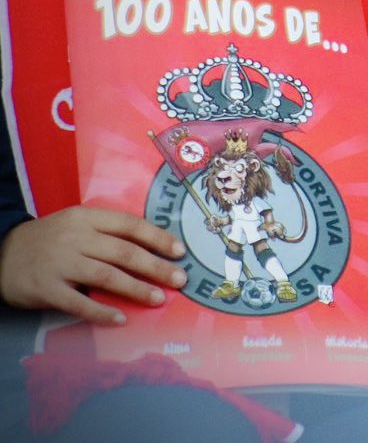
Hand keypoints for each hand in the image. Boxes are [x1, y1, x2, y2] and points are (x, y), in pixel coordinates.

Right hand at [0, 206, 186, 324]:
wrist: (2, 253)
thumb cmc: (51, 239)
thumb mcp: (78, 224)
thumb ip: (108, 234)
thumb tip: (152, 250)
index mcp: (87, 218)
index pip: (130, 225)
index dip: (157, 238)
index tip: (180, 251)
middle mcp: (76, 238)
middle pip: (124, 252)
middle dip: (156, 266)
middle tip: (180, 279)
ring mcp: (60, 263)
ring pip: (106, 276)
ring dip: (136, 288)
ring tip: (159, 299)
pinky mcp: (45, 288)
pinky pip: (78, 302)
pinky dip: (101, 311)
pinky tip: (120, 319)